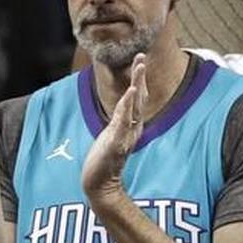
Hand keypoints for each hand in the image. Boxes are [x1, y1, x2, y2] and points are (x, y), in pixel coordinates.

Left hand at [81, 53, 146, 203]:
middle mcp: (131, 129)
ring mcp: (125, 135)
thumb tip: (122, 112)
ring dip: (137, 85)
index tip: (140, 60)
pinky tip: (130, 93)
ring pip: (134, 107)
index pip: (137, 99)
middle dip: (140, 77)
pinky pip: (124, 122)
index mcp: (130, 126)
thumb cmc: (104, 162)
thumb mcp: (113, 137)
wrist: (99, 185)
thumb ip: (120, 124)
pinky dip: (128, 107)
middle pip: (139, 98)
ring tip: (139, 67)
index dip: (139, 80)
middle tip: (142, 57)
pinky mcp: (117, 143)